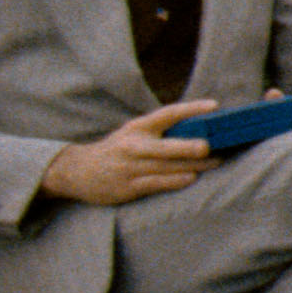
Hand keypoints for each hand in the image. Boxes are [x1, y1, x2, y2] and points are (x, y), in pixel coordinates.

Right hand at [43, 100, 219, 205]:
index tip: (214, 106)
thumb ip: (161, 132)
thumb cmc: (117, 150)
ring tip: (216, 162)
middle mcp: (133, 145)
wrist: (76, 171)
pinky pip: (156, 183)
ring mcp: (130, 167)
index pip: (167, 114)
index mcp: (138, 127)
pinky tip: (191, 177)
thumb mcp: (133, 133)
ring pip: (166, 167)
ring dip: (194, 166)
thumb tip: (202, 131)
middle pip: (166, 146)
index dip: (191, 109)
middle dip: (188, 147)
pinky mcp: (128, 187)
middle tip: (209, 146)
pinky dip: (175, 180)